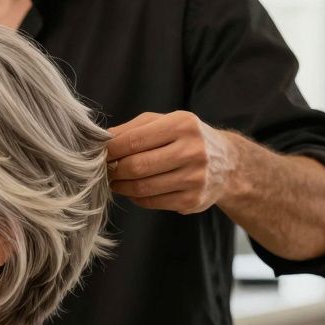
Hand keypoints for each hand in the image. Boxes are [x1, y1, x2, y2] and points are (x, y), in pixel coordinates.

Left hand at [106, 111, 241, 213]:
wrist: (227, 163)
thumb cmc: (185, 138)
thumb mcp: (164, 122)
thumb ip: (132, 129)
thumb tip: (100, 140)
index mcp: (182, 125)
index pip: (134, 140)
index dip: (110, 150)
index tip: (97, 154)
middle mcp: (192, 151)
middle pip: (136, 166)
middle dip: (113, 170)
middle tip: (103, 170)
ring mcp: (194, 178)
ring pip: (142, 188)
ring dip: (120, 186)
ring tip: (114, 181)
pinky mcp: (192, 200)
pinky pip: (151, 202)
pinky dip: (135, 197)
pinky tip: (133, 190)